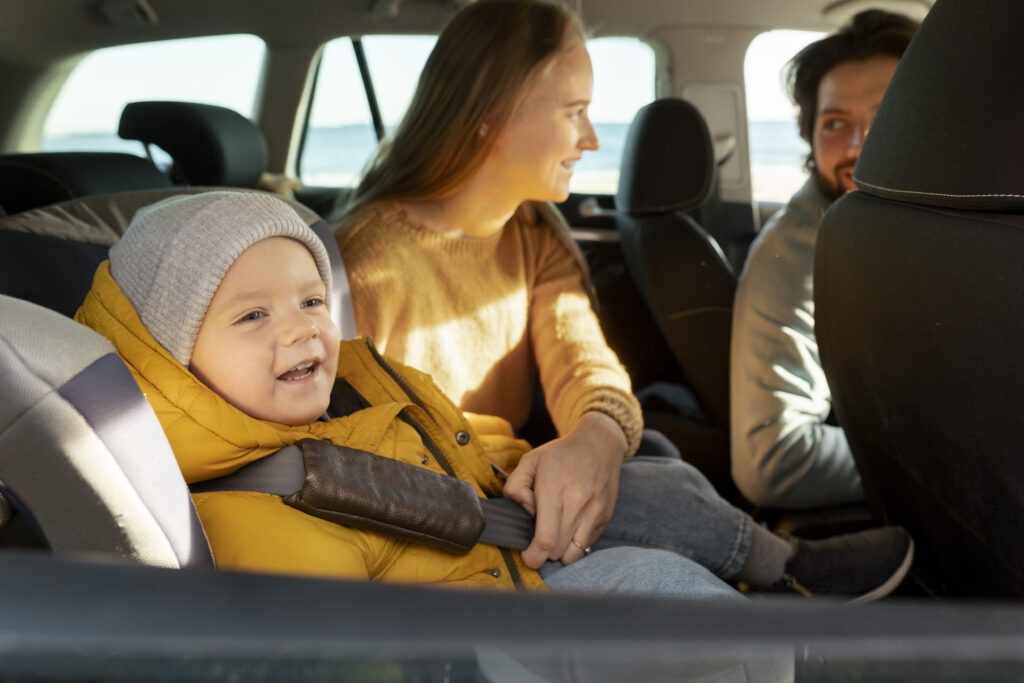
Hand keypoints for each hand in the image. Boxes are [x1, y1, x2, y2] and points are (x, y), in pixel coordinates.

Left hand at [503, 412, 626, 568]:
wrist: (600, 444)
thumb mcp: (529, 461)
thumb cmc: (561, 454)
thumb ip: (515, 486)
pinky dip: (575, 545)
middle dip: (543, 555)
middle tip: (537, 543)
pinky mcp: (605, 517)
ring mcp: (595, 512)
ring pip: (574, 554)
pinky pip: (587, 545)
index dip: (533, 556)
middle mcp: (578, 504)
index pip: (545, 540)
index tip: (526, 555)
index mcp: (555, 491)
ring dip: (560, 554)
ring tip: (554, 539)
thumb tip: (525, 512)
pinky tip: (568, 529)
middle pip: (558, 551)